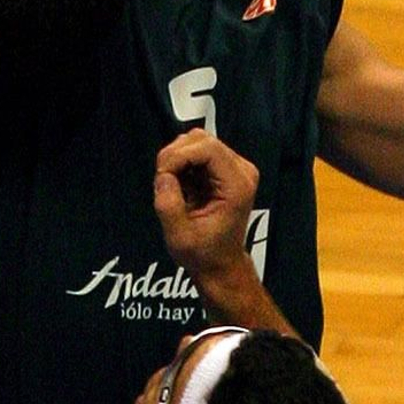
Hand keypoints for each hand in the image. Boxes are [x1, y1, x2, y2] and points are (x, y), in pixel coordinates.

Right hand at [154, 130, 263, 302]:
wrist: (219, 263)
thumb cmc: (204, 254)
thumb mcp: (179, 236)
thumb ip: (168, 204)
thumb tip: (163, 176)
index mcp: (237, 186)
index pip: (208, 148)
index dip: (178, 156)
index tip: (163, 176)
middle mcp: (241, 172)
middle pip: (201, 140)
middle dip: (174, 157)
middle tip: (164, 183)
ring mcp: (234, 168)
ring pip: (197, 141)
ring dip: (177, 159)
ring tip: (173, 186)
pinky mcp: (224, 169)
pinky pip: (197, 151)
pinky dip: (181, 163)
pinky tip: (180, 184)